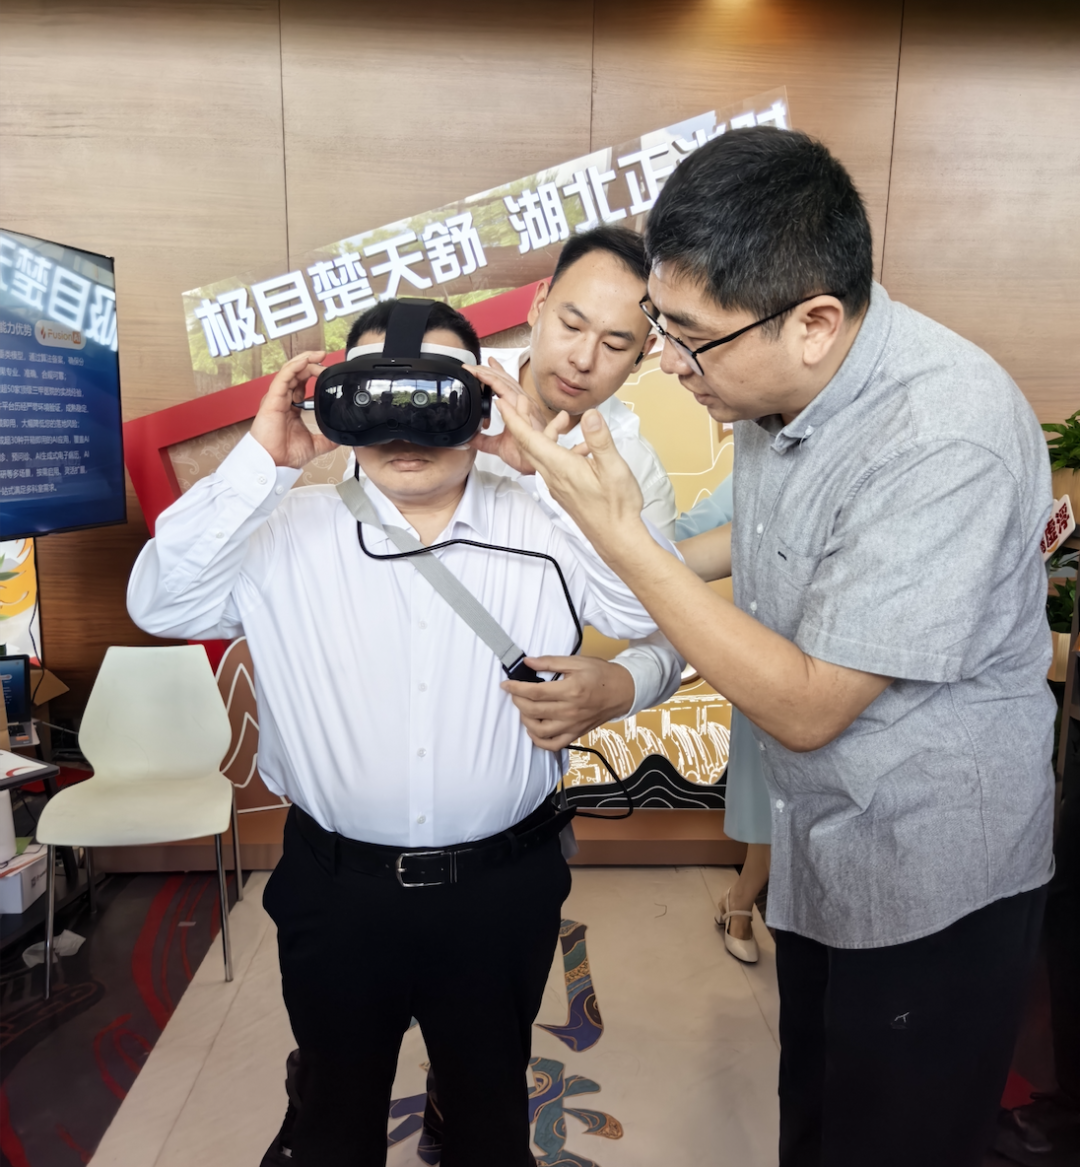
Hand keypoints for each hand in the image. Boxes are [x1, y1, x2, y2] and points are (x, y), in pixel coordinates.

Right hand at [249, 350, 337, 468]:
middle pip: (296, 374)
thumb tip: (342, 435)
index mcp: (291, 408)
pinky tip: (305, 361)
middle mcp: (283, 400)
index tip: (327, 369)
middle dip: (310, 362)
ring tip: (318, 355)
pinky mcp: (272, 400)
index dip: (313, 373)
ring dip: (304, 361)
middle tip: (325, 356)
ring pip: (290, 372)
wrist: (276, 464)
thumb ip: (328, 438)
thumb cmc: (287, 455)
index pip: (302, 383)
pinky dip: (294, 368)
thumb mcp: (316, 444)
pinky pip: (283, 378)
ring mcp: (276, 399)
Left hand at [467, 358, 573, 474]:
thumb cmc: (525, 457)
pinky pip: (509, 394)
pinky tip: (486, 379)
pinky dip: (497, 385)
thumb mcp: (498, 446)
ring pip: (506, 383)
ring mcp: (526, 407)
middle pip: (505, 380)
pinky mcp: (525, 412)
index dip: (494, 374)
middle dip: (487, 370)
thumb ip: (483, 441)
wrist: (534, 468)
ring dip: (489, 374)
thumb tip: (468, 439)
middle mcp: (525, 404)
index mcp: (520, 408)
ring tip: (475, 369)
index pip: (506, 386)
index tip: (480, 366)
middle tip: (471, 365)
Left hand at [497, 401, 645, 563]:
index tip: (502, 404)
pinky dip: (551, 448)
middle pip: (527, 445)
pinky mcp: (563, 491)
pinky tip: (573, 447)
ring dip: (538, 434)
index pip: (529, 438)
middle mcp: (553, 476)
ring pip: (537, 455)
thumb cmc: (616, 507)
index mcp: (561, 467)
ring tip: (553, 419)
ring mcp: (556, 485)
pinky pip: (549, 465)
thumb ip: (600, 439)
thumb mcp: (614, 468)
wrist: (616, 537)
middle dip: (520, 422)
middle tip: (516, 403)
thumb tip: (590, 415)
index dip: (513, 419)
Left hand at [502, 655, 635, 750]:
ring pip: (540, 730)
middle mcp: (570, 710)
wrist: (622, 691)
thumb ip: (550, 662)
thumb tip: (528, 662)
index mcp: (570, 690)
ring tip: (524, 709)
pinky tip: (534, 729)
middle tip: (514, 693)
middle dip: (517, 702)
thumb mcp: (576, 662)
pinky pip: (553, 745)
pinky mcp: (576, 733)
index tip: (506, 684)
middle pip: (533, 711)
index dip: (516, 688)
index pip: (535, 692)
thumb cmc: (601, 675)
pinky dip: (539, 741)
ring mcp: (572, 725)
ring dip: (525, 720)